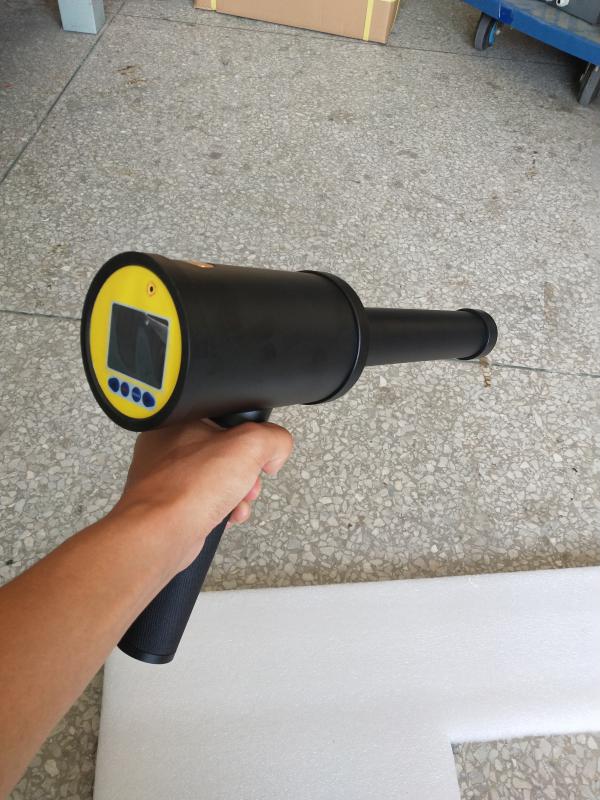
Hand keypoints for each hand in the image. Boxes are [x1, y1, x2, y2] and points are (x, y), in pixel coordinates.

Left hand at [113, 420, 292, 576]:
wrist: (162, 535)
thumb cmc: (187, 488)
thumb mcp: (249, 445)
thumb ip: (273, 438)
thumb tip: (276, 451)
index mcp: (177, 421)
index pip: (224, 419)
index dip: (247, 435)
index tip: (255, 448)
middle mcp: (167, 448)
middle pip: (226, 452)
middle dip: (246, 470)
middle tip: (247, 478)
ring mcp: (168, 479)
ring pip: (219, 479)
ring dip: (239, 492)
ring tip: (238, 500)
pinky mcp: (172, 506)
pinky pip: (209, 502)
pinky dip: (224, 509)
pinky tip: (227, 515)